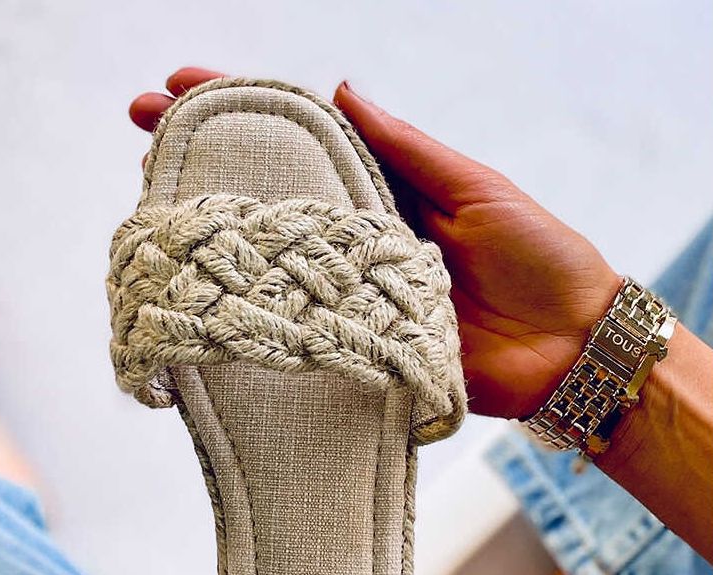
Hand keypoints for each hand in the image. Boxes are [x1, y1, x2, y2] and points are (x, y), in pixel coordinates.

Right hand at [130, 68, 620, 418]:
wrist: (570, 348)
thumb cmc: (537, 255)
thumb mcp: (474, 187)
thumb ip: (407, 149)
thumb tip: (341, 89)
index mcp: (385, 188)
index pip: (302, 139)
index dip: (240, 110)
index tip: (177, 88)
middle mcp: (357, 238)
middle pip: (271, 196)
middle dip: (205, 165)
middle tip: (142, 146)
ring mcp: (352, 294)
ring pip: (276, 261)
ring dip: (216, 235)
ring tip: (157, 210)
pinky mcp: (360, 347)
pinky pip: (303, 329)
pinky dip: (258, 316)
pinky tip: (212, 301)